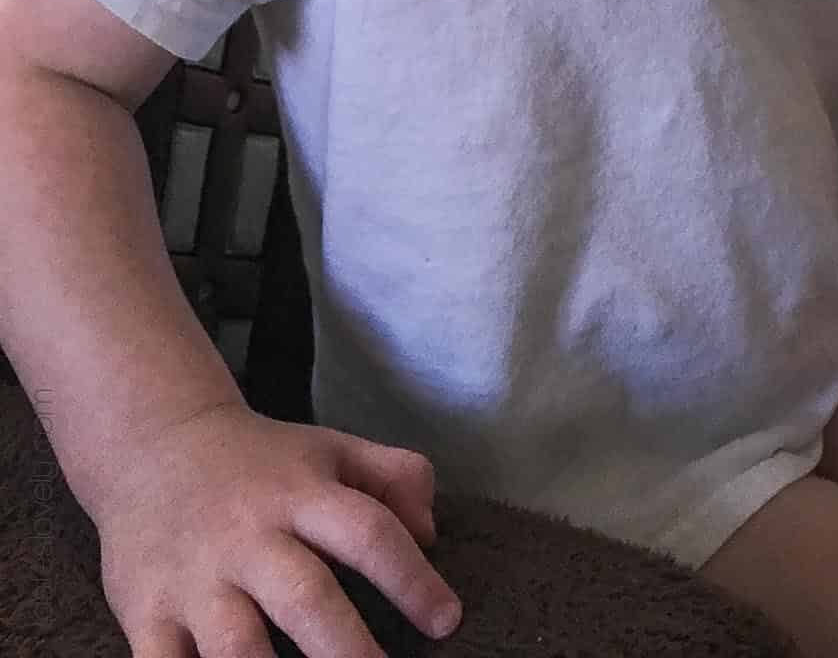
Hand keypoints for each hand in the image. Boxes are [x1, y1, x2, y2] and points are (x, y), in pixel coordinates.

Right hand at [87, 397, 462, 657]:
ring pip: (237, 646)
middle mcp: (250, 539)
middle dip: (348, 650)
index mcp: (302, 494)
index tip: (447, 620)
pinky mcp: (146, 615)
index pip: (369, 533)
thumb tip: (430, 535)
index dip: (412, 579)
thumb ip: (394, 478)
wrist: (153, 444)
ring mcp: (195, 581)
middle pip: (306, 597)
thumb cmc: (262, 462)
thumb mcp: (332, 449)